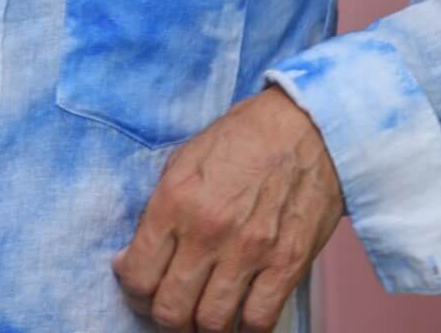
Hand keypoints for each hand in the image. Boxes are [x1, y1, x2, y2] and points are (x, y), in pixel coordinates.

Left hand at [113, 86, 343, 331]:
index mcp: (175, 200)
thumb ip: (160, 210)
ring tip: (203, 313)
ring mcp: (249, 251)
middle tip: (171, 305)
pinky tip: (239, 316)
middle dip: (165, 315)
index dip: (133, 289)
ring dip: (201, 326)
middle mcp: (208, 230)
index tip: (142, 285)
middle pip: (170, 309)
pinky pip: (258, 321)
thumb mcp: (185, 159)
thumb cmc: (243, 138)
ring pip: (210, 323)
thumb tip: (135, 256)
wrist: (307, 127)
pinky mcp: (287, 263)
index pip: (137, 274)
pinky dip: (245, 328)